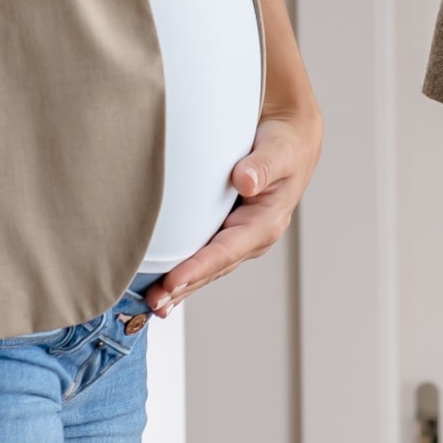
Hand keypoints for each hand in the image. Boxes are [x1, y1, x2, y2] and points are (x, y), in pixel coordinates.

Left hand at [137, 100, 319, 318]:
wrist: (289, 140)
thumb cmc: (285, 146)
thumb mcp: (279, 152)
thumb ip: (262, 167)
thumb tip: (244, 181)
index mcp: (265, 224)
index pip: (226, 251)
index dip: (198, 268)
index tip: (172, 281)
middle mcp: (251, 237)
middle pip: (213, 268)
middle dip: (183, 287)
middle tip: (153, 302)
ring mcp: (237, 237)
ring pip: (206, 267)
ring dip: (180, 287)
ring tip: (154, 303)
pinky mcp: (225, 230)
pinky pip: (202, 255)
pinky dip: (183, 272)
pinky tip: (163, 286)